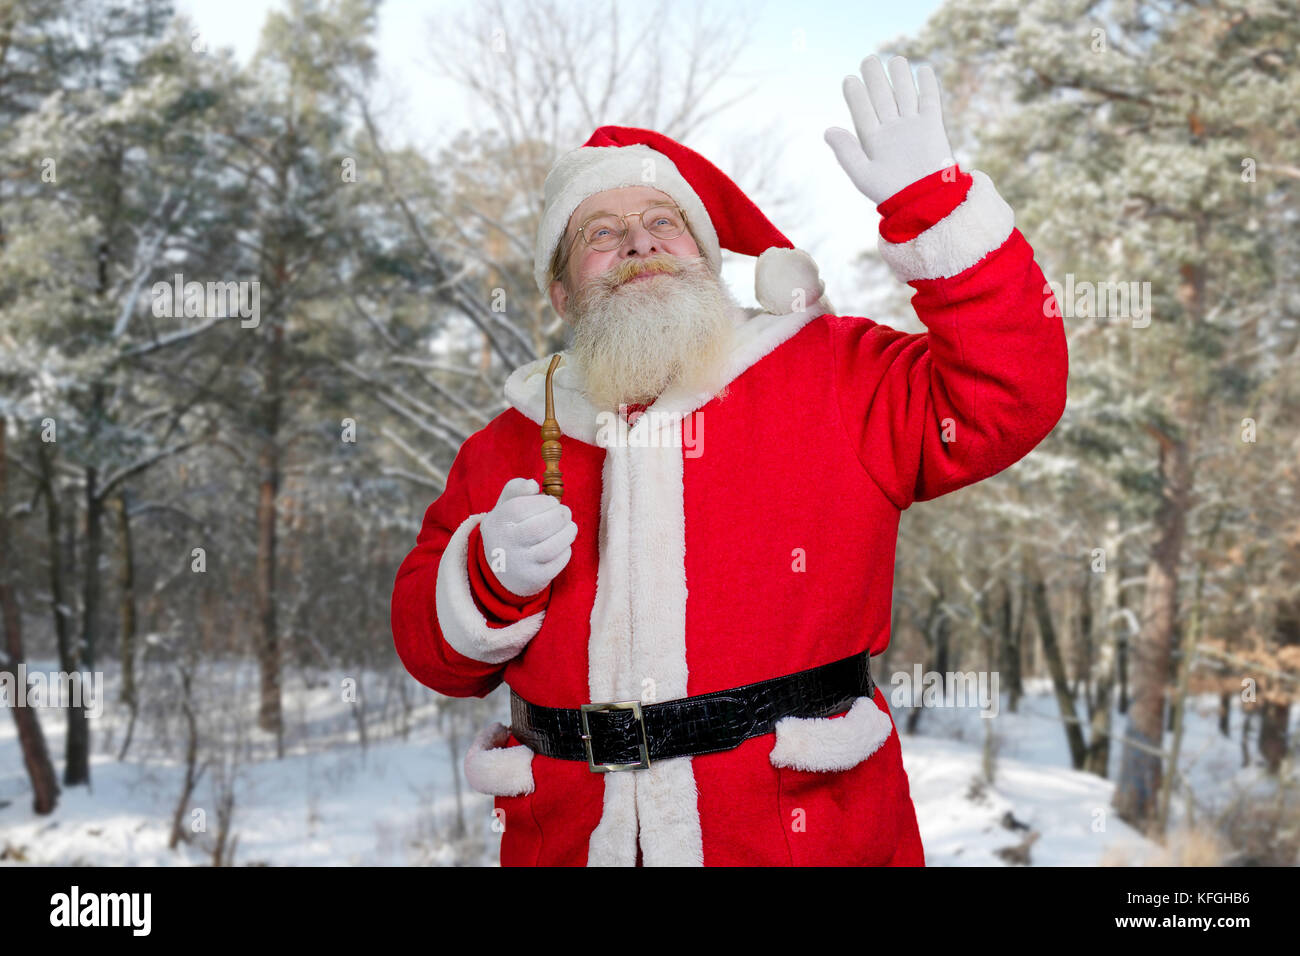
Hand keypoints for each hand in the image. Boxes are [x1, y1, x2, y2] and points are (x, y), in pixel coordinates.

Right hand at [478, 477, 577, 597]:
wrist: (501, 568)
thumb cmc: (509, 527)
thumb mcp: (504, 506)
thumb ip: (516, 489)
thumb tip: (533, 484)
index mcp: (496, 523)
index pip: (520, 508)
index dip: (543, 502)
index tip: (552, 501)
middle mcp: (504, 545)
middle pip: (538, 528)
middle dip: (559, 516)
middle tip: (565, 513)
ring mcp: (519, 564)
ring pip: (551, 547)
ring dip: (567, 533)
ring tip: (570, 526)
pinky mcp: (534, 578)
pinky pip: (557, 563)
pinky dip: (565, 550)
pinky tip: (564, 544)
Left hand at [825, 54, 955, 205]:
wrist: (924, 200)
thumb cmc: (892, 193)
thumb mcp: (864, 174)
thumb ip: (846, 152)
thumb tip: (828, 131)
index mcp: (873, 141)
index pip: (863, 112)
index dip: (856, 96)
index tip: (849, 80)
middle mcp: (892, 130)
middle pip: (882, 98)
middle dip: (875, 79)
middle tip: (868, 60)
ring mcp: (912, 126)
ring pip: (905, 94)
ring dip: (900, 77)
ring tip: (895, 59)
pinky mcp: (932, 126)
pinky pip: (929, 101)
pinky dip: (927, 86)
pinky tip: (923, 70)